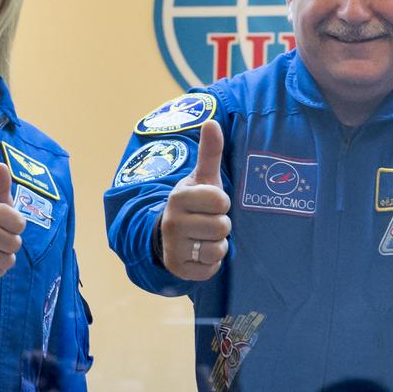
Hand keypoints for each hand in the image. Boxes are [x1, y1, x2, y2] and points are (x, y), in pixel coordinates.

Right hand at [159, 121, 230, 280]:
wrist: (170, 235)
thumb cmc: (195, 202)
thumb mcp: (203, 178)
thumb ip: (210, 152)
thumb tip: (211, 121)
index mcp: (179, 197)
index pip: (221, 201)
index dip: (221, 202)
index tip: (211, 202)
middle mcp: (172, 223)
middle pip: (222, 226)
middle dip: (221, 225)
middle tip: (207, 221)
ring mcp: (173, 248)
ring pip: (217, 249)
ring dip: (217, 244)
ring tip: (204, 236)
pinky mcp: (179, 269)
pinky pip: (211, 268)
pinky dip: (210, 262)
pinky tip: (199, 252)